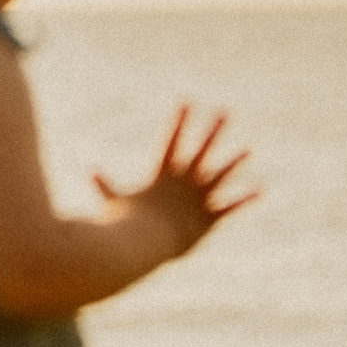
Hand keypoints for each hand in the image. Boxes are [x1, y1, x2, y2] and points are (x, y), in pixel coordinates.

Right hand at [95, 107, 255, 257]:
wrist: (145, 245)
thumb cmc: (126, 225)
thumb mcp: (113, 202)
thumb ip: (104, 186)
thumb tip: (88, 170)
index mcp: (161, 175)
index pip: (170, 140)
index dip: (179, 120)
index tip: (186, 100)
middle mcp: (183, 182)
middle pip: (201, 150)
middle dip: (212, 130)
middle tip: (224, 111)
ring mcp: (197, 199)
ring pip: (219, 175)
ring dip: (233, 161)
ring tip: (248, 148)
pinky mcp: (207, 218)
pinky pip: (228, 207)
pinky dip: (243, 199)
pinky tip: (259, 190)